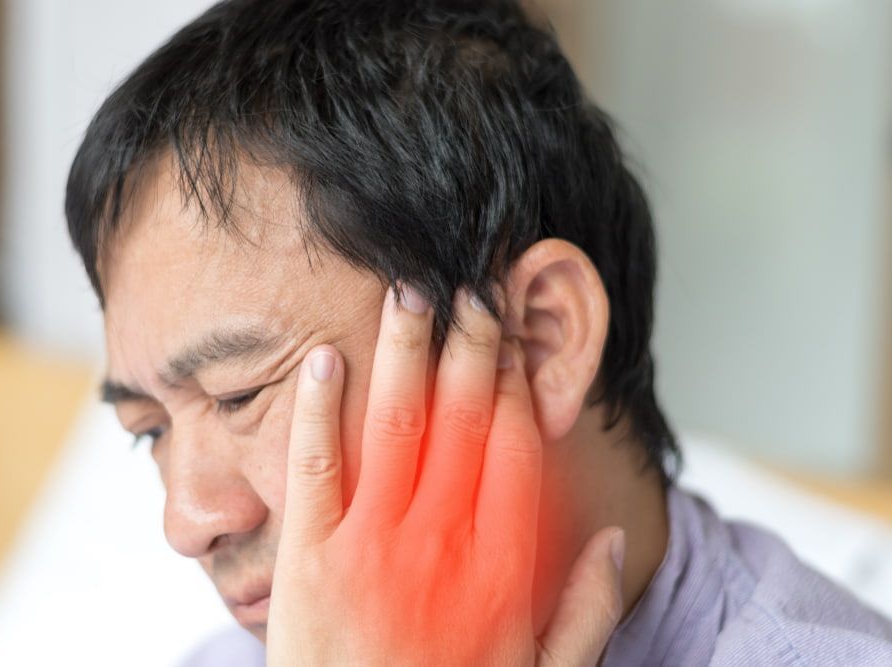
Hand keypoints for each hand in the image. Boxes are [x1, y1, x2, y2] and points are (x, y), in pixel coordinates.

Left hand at [267, 285, 623, 665]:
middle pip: (460, 419)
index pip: (516, 448)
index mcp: (500, 565)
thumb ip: (585, 609)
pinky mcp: (306, 559)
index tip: (515, 331)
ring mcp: (369, 546)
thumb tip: (618, 539)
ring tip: (406, 290)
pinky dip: (316, 409)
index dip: (517, 382)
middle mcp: (439, 541)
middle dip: (467, 344)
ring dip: (400, 352)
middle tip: (468, 281)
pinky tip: (321, 359)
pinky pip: (314, 468)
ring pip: (392, 424)